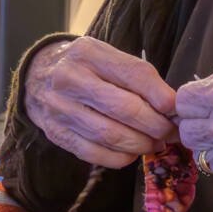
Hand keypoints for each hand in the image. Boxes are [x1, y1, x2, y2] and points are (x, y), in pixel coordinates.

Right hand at [24, 37, 178, 168]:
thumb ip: (136, 75)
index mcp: (89, 53)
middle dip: (156, 125)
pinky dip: (121, 158)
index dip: (160, 94)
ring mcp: (60, 109)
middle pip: (125, 108)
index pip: (133, 74)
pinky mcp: (56, 134)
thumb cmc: (83, 66)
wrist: (36, 76)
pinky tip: (132, 152)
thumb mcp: (106, 56)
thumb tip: (172, 106)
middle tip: (171, 132)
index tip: (176, 108)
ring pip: (111, 135)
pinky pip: (95, 153)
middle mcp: (70, 79)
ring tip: (156, 143)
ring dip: (141, 144)